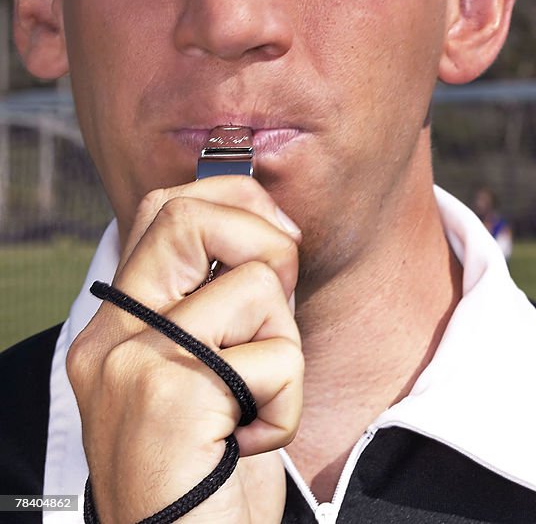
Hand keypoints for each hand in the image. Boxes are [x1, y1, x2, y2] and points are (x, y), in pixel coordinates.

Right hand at [67, 177, 303, 522]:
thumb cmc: (209, 469)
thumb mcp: (209, 374)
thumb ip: (222, 308)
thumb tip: (274, 236)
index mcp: (120, 326)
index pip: (165, 209)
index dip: (237, 200)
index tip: (281, 239)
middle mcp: (113, 336)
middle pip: (191, 214)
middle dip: (267, 244)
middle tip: (276, 310)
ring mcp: (135, 363)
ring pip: (257, 286)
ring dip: (285, 351)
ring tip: (253, 406)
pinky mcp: (171, 396)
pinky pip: (277, 357)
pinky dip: (287, 406)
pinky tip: (250, 441)